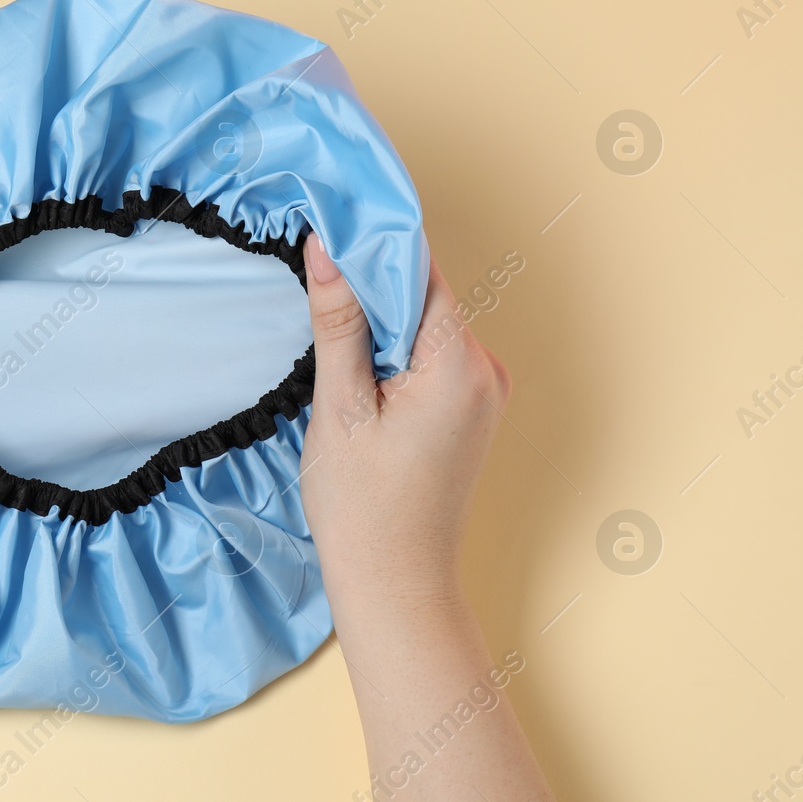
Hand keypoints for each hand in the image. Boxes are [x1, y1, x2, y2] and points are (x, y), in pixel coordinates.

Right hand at [297, 235, 593, 801]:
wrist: (396, 584)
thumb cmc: (363, 507)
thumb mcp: (339, 408)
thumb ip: (340, 323)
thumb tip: (328, 250)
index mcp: (460, 364)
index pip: (421, 270)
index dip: (375, 241)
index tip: (332, 217)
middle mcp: (486, 370)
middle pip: (426, 294)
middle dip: (373, 281)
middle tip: (315, 272)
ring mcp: (485, 391)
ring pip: (426, 324)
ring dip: (380, 318)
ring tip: (328, 326)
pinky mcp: (472, 409)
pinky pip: (432, 355)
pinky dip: (395, 348)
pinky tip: (356, 366)